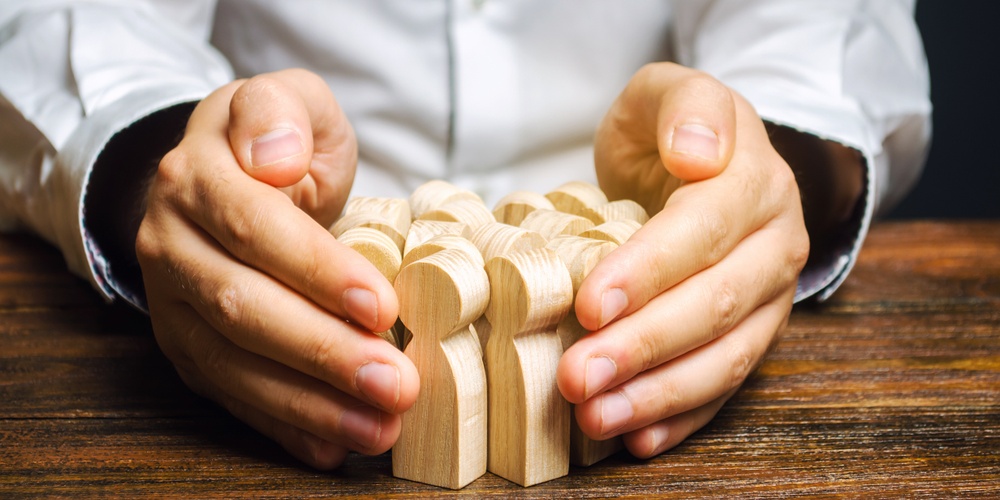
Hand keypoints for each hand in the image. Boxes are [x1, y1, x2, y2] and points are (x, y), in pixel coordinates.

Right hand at [136, 69, 418, 468]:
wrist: (219, 178)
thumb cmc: (275, 144)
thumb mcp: (286, 100)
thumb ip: (281, 112)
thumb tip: (274, 157)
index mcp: (198, 178)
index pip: (255, 227)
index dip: (317, 270)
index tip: (382, 305)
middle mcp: (171, 244)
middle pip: (243, 308)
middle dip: (323, 353)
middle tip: (396, 384)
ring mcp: (171, 304)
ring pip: (233, 365)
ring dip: (309, 404)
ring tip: (378, 427)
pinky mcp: (186, 347)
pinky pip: (228, 395)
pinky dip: (281, 426)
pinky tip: (331, 447)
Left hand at [557, 63, 808, 456]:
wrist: (705, 162)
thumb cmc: (671, 132)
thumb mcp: (668, 92)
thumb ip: (686, 105)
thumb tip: (697, 152)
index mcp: (753, 182)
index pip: (703, 230)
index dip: (649, 271)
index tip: (592, 304)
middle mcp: (773, 245)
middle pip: (714, 305)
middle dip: (644, 347)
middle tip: (577, 378)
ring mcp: (770, 299)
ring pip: (726, 357)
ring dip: (660, 395)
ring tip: (598, 418)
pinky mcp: (753, 335)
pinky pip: (726, 385)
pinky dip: (683, 417)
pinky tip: (637, 439)